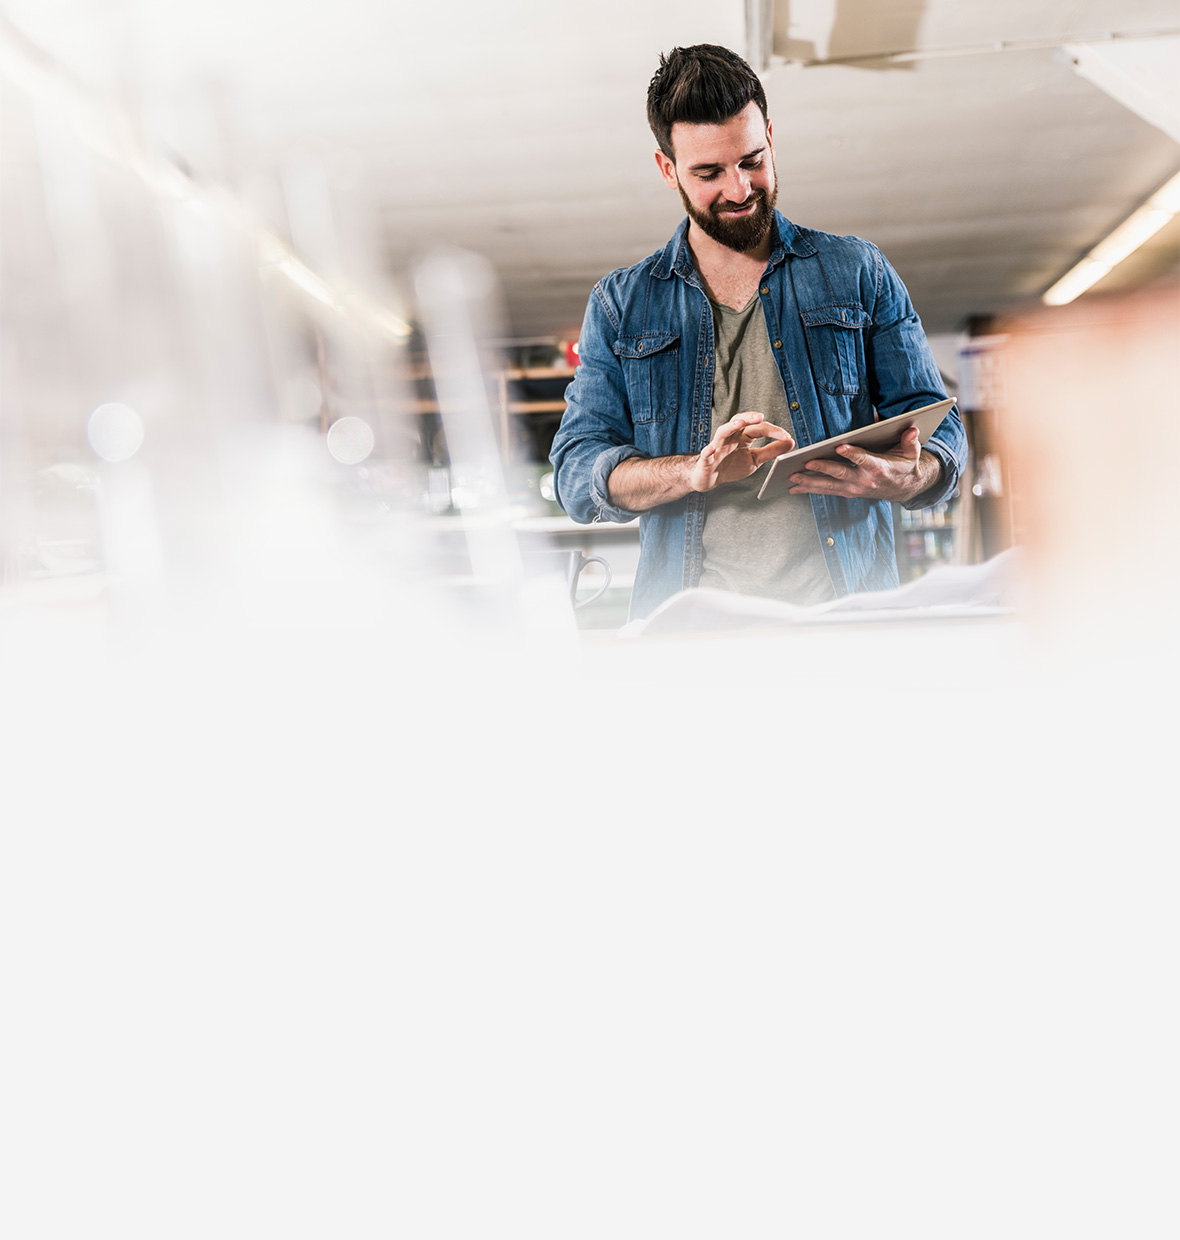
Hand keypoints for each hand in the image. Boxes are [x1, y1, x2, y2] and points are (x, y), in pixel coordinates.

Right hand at [689, 411, 794, 492]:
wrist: (710, 478)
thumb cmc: (731, 465)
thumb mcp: (755, 459)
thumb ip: (771, 451)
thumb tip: (790, 442)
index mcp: (743, 437)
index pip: (759, 429)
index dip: (773, 431)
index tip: (787, 437)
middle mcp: (730, 438)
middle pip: (738, 422)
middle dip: (749, 418)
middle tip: (761, 417)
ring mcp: (717, 447)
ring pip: (722, 433)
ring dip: (730, 427)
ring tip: (739, 424)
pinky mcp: (706, 459)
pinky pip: (706, 453)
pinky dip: (708, 450)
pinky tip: (712, 449)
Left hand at [788, 426, 937, 502]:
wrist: (905, 488)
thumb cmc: (905, 465)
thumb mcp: (912, 452)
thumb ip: (910, 440)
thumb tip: (911, 428)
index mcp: (880, 469)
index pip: (865, 460)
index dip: (854, 454)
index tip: (840, 447)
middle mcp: (864, 481)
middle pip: (841, 474)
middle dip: (822, 469)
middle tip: (805, 464)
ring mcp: (854, 489)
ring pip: (829, 486)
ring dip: (809, 483)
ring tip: (791, 479)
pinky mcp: (847, 492)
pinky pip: (826, 491)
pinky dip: (810, 489)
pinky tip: (794, 486)